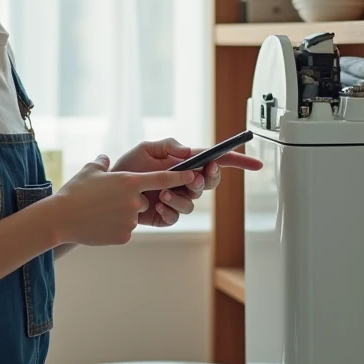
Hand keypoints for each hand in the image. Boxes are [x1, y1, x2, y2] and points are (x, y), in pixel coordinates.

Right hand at [53, 156, 197, 245]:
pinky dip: (115, 227)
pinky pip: (125, 230)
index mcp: (130, 182)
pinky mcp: (125, 236)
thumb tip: (105, 159)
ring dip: (121, 214)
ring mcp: (131, 220)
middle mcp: (135, 201)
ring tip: (99, 212)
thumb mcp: (90, 171)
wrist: (61, 218)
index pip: (163, 178)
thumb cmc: (75, 192)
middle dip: (131, 200)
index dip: (180, 176)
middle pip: (144, 199)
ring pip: (134, 215)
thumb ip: (102, 163)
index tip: (194, 175)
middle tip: (108, 200)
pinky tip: (99, 224)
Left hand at [111, 138, 263, 226]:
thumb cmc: (128, 167)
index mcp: (185, 164)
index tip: (255, 164)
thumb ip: (169, 145)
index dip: (238, 162)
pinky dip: (169, 211)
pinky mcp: (166, 216)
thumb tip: (188, 151)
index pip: (217, 161)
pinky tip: (157, 205)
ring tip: (161, 193)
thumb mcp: (147, 148)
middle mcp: (185, 182)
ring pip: (193, 203)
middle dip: (205, 181)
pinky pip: (177, 217)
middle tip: (194, 177)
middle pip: (210, 184)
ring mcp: (177, 200)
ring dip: (180, 198)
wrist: (108, 190)